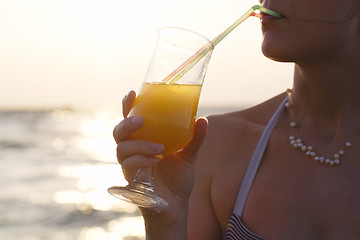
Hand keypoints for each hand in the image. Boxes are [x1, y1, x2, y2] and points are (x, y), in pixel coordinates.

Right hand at [113, 90, 207, 237]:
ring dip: (139, 145)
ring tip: (159, 148)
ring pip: (122, 149)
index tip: (133, 93)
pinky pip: (129, 167)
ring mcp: (130, 166)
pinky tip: (155, 161)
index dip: (128, 106)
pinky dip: (141, 162)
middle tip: (141, 121)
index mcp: (144, 140)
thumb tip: (202, 120)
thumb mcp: (189, 156)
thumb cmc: (178, 178)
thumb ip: (195, 139)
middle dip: (127, 124)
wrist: (177, 205)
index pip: (131, 120)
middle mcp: (133, 151)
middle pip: (119, 132)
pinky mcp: (132, 181)